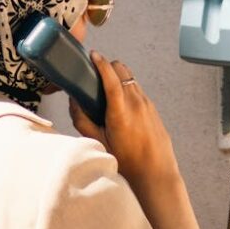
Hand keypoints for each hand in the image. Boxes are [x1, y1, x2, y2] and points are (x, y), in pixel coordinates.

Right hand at [69, 51, 203, 228]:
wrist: (155, 173)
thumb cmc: (127, 161)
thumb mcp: (99, 143)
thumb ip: (82, 121)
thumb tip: (73, 102)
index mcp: (120, 110)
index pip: (111, 76)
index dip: (100, 62)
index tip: (93, 55)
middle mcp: (136, 102)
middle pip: (122, 69)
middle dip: (108, 66)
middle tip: (96, 74)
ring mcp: (147, 103)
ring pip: (130, 77)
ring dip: (118, 77)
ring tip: (107, 90)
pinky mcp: (153, 108)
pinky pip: (138, 89)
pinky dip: (127, 88)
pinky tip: (120, 104)